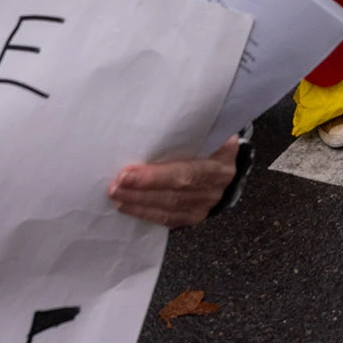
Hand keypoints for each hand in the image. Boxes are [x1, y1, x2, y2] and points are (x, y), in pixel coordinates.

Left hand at [108, 138, 239, 227]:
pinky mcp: (196, 215)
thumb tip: (150, 123)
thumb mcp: (207, 130)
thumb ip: (186, 129)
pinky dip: (146, 214)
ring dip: (139, 204)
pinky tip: (128, 207)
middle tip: (116, 186)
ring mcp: (207, 203)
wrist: (226, 161)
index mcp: (220, 159)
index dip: (155, 177)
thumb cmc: (211, 140)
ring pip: (170, 208)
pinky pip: (169, 220)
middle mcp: (215, 184)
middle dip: (141, 191)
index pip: (186, 172)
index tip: (128, 174)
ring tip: (117, 196)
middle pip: (175, 193)